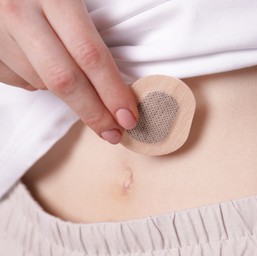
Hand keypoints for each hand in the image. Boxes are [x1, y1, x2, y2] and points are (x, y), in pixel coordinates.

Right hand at [0, 0, 137, 143]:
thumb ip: (89, 30)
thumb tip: (118, 82)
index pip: (91, 56)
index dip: (112, 91)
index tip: (128, 116)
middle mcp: (21, 14)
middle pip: (65, 80)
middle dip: (94, 112)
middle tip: (113, 132)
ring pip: (42, 83)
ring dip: (65, 91)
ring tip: (75, 79)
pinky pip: (20, 81)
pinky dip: (38, 82)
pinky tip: (42, 64)